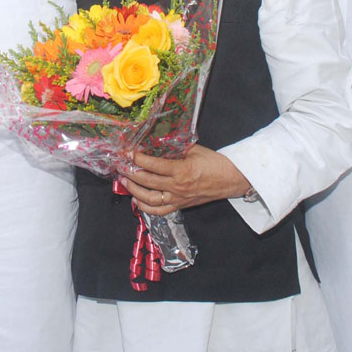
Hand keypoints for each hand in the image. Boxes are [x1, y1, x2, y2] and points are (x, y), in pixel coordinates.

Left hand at [121, 144, 251, 215]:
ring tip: (124, 181)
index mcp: (182, 170)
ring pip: (150, 199)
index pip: (154, 165)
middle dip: (131, 173)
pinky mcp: (180, 206)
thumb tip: (157, 141)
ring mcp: (178, 198)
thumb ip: (176, 147)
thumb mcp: (195, 150)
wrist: (231, 180)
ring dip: (134, 190)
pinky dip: (145, 207)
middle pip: (148, 182)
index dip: (139, 159)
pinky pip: (159, 211)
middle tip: (120, 166)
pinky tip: (136, 200)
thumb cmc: (215, 163)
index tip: (128, 153)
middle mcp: (178, 186)